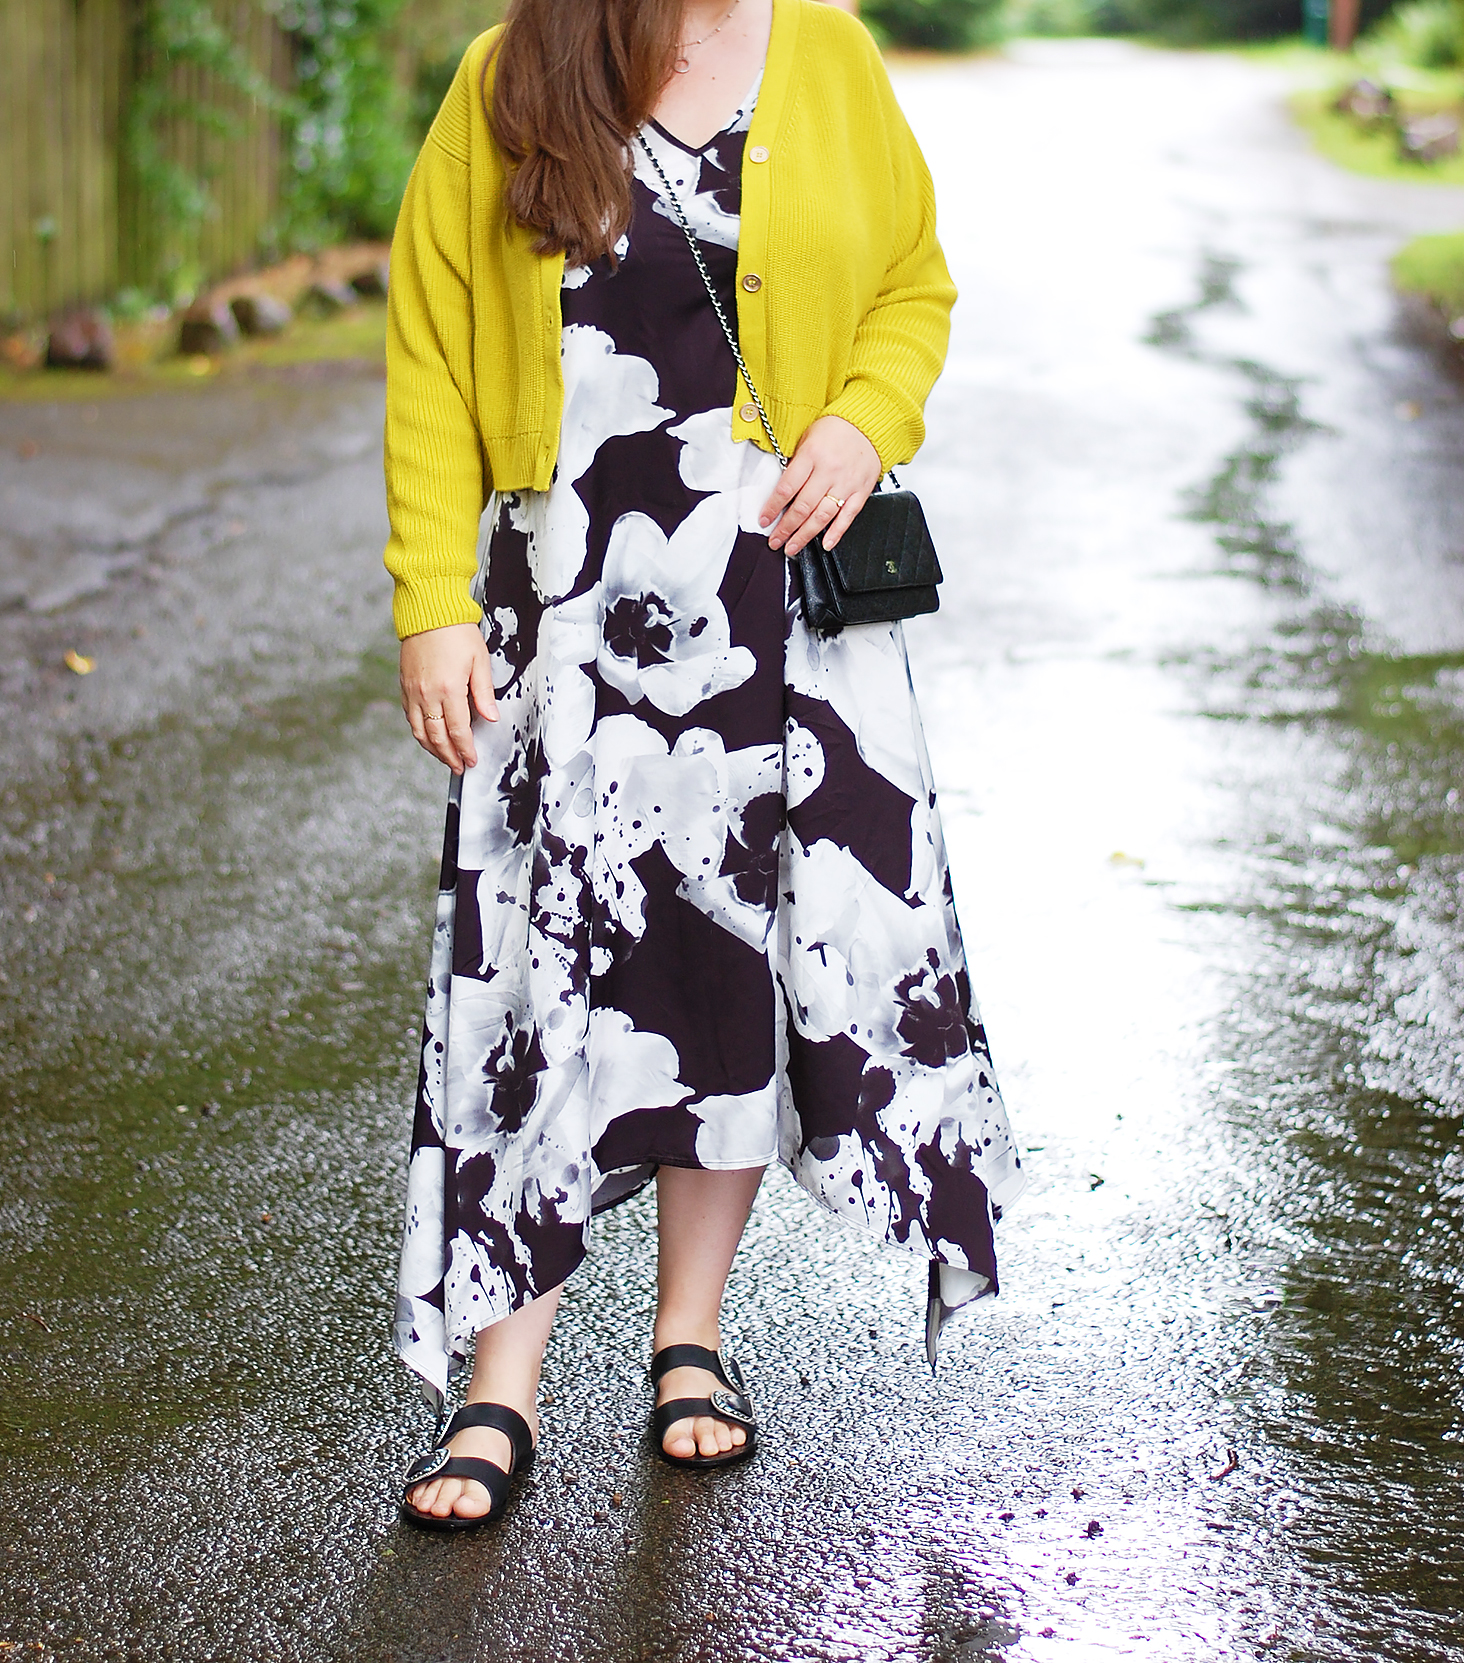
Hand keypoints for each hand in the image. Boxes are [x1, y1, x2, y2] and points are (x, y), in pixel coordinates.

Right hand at [399, 621, 496, 773]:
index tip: (471, 760)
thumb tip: (491, 717)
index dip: (465, 750)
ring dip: (432, 749)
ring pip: (419, 731)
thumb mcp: (480, 660)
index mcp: (449, 689)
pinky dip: (418, 731)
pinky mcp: (404, 685)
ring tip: (444, 758)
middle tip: (458, 767)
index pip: (458, 731)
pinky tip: (427, 736)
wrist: (428, 610)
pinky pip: (409, 716)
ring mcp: (412, 691)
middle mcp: (427, 694)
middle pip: (437, 737)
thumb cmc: (456, 631)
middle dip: (449, 756)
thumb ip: (484, 692)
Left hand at [759, 414, 881, 559]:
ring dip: (805, 535)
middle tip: (775, 541)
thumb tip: (782, 492)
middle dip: (786, 528)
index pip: (787, 488)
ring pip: (822, 516)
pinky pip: (848, 516)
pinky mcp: (861, 491)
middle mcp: (828, 471)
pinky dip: (836, 533)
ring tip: (793, 547)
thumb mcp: (808, 438)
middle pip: (802, 507)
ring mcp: (846, 483)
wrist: (869, 424)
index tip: (764, 520)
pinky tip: (826, 544)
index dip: (773, 508)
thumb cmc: (836, 430)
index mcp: (811, 455)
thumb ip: (796, 463)